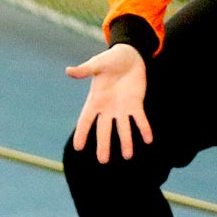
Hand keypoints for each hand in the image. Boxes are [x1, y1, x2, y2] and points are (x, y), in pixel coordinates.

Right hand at [66, 44, 152, 162]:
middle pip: (104, 130)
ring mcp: (123, 108)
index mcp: (95, 100)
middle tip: (103, 161)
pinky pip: (140, 119)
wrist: (130, 55)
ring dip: (126, 142)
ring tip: (128, 156)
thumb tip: (68, 71)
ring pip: (124, 128)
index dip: (82, 133)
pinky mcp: (136, 104)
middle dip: (104, 145)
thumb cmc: (111, 59)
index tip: (78, 148)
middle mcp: (108, 108)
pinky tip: (149, 139)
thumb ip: (85, 70)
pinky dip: (144, 128)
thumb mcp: (98, 63)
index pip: (86, 120)